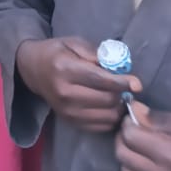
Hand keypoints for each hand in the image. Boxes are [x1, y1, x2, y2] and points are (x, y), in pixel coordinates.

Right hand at [16, 37, 137, 133]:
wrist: (32, 70)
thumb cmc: (56, 52)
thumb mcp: (73, 43)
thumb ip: (96, 53)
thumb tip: (119, 68)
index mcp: (65, 69)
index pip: (100, 80)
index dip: (122, 83)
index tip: (137, 83)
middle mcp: (65, 93)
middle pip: (107, 99)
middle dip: (121, 93)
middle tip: (124, 87)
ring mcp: (67, 111)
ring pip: (107, 116)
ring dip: (118, 107)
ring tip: (116, 96)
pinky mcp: (71, 122)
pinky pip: (101, 126)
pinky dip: (110, 117)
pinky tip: (108, 106)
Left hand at [116, 101, 170, 170]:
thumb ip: (162, 120)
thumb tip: (136, 111)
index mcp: (169, 155)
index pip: (130, 135)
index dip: (129, 123)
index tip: (135, 118)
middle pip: (122, 154)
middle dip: (123, 139)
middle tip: (134, 131)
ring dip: (129, 157)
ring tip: (142, 149)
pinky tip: (150, 168)